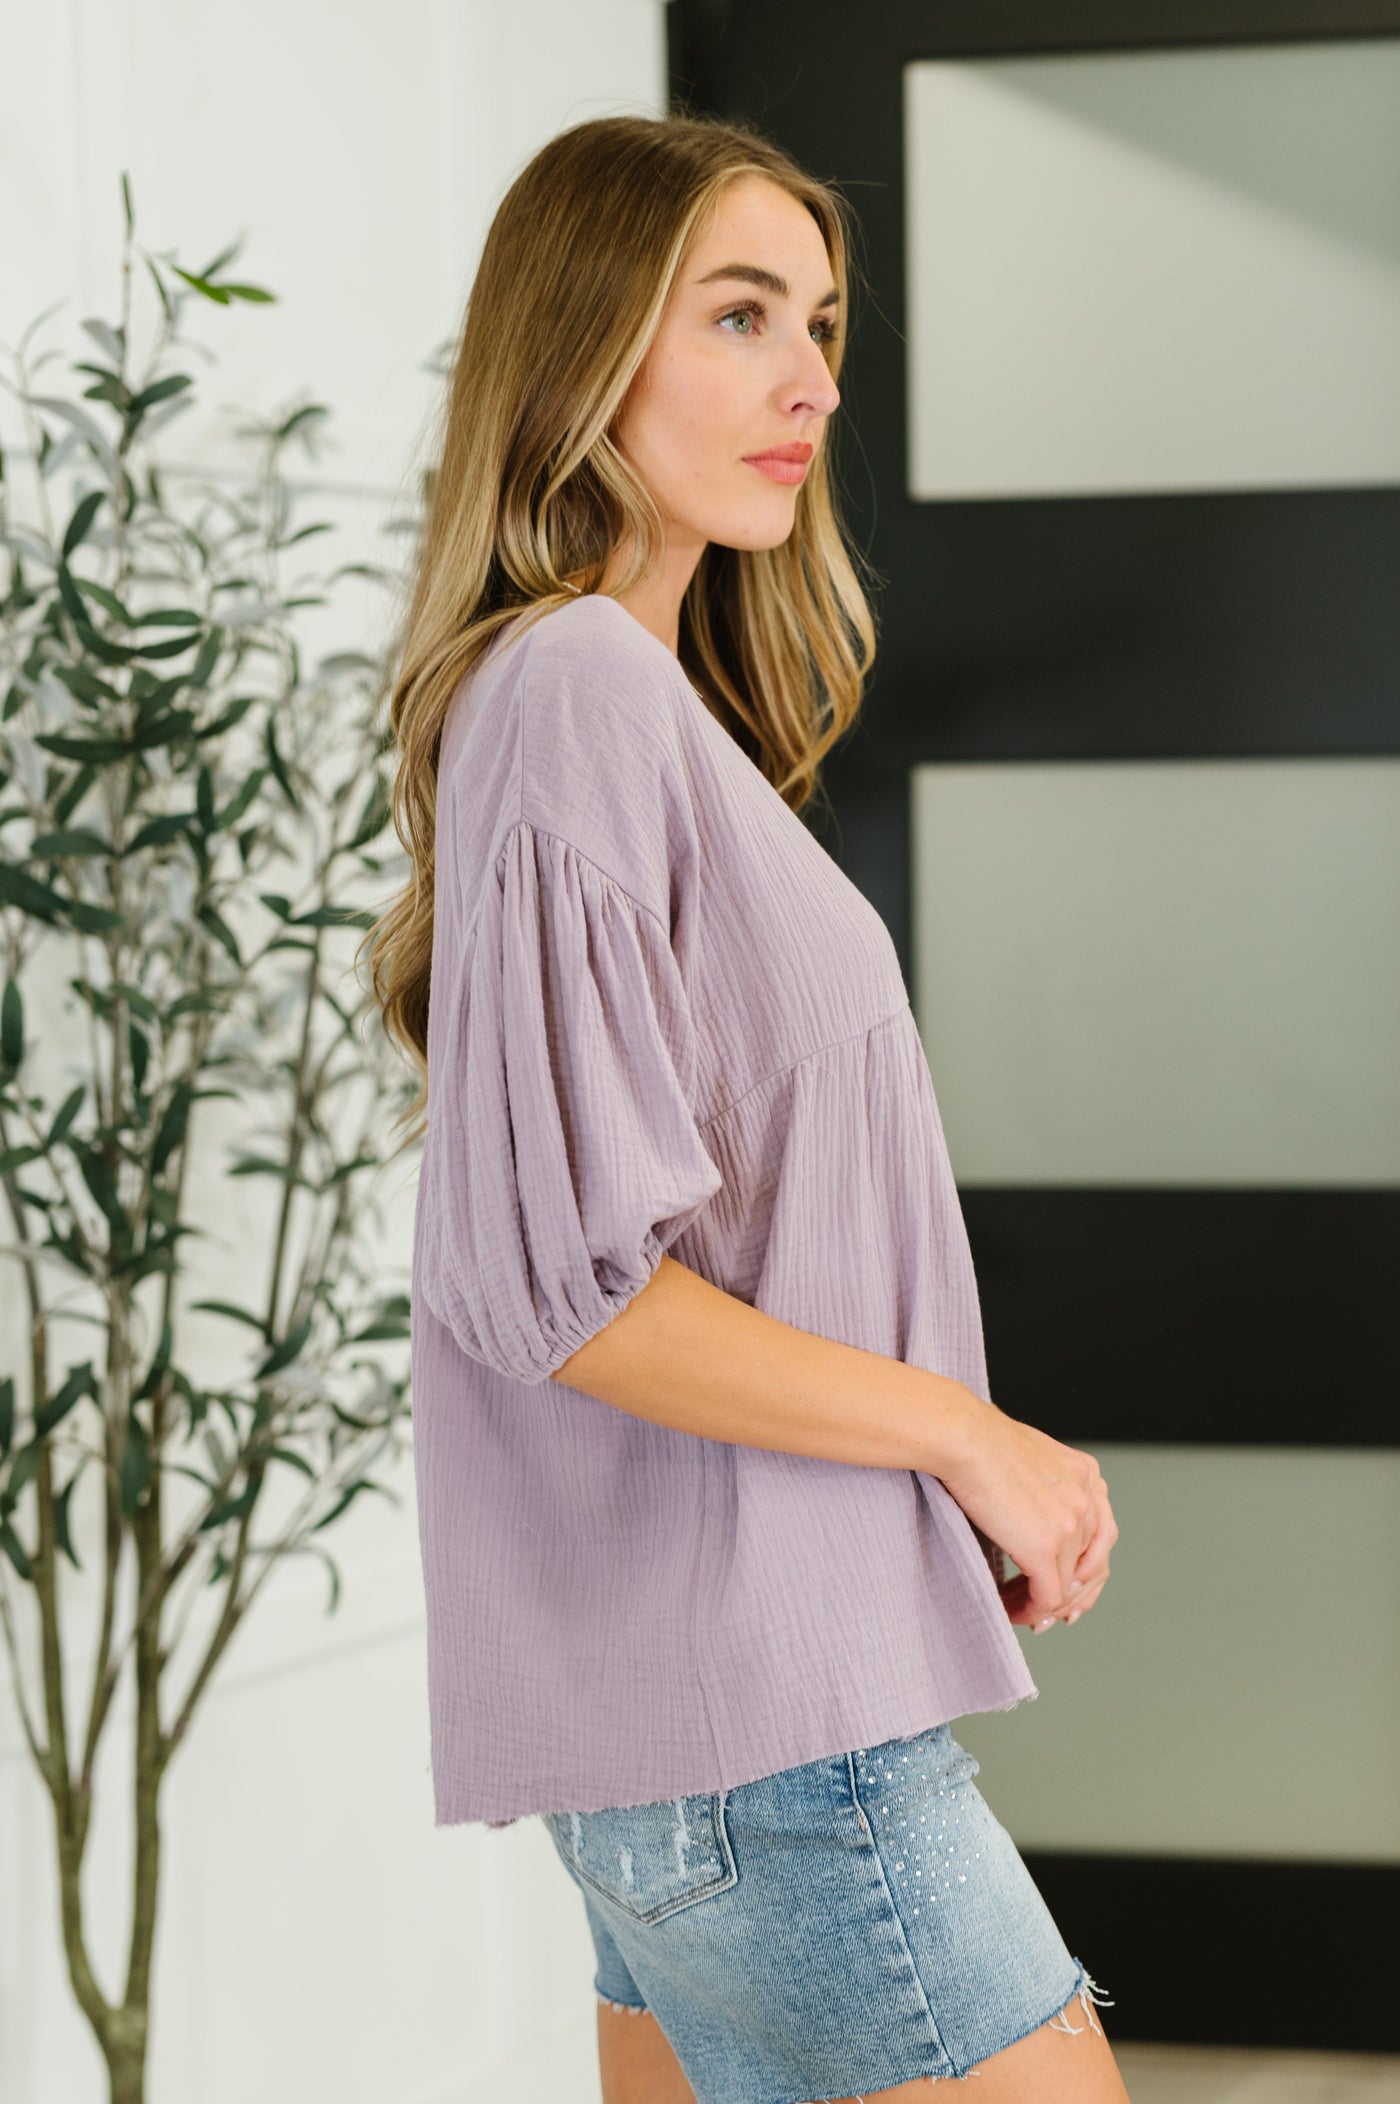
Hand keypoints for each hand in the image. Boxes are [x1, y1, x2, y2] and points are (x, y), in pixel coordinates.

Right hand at [942, 1395, 1116, 1633]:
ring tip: (1019, 1610)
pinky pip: (1046, 1597)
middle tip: (1050, 1616)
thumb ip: (1041, 1485)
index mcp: (1086, 1474)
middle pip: (1093, 1565)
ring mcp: (1070, 1526)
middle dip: (1073, 1596)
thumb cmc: (976, 1439)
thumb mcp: (1026, 1457)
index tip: (1069, 1590)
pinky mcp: (1045, 1550)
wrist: (963, 1437)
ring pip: (1068, 1587)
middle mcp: (1087, 1499)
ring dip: (1044, 1605)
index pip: (1102, 1535)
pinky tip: (1009, 1610)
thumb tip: (1027, 1512)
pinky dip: (1028, 1611)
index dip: (1087, 1569)